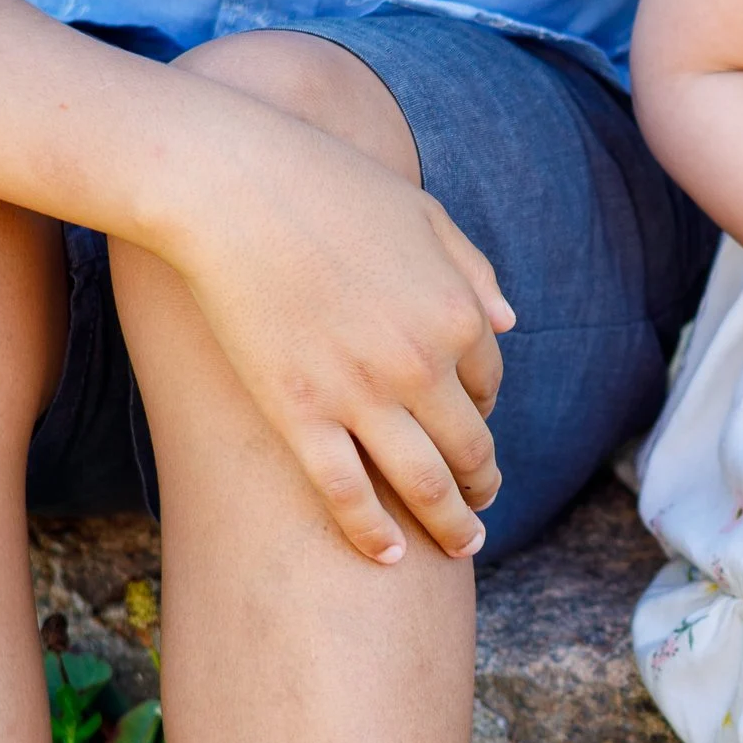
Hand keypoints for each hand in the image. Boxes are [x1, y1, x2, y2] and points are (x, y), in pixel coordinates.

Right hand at [168, 120, 512, 563]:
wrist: (233, 187)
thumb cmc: (326, 184)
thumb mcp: (422, 213)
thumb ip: (472, 269)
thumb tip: (510, 322)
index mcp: (457, 312)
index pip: (489, 383)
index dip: (484, 409)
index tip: (473, 424)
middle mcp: (422, 364)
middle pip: (469, 446)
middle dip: (482, 483)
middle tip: (483, 505)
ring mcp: (361, 396)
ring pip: (423, 485)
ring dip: (452, 525)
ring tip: (462, 546)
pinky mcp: (299, 416)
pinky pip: (346, 494)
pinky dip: (372, 534)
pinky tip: (387, 558)